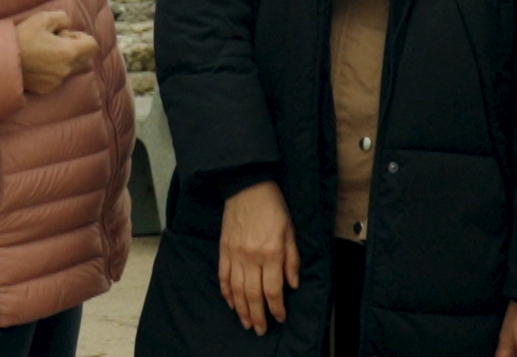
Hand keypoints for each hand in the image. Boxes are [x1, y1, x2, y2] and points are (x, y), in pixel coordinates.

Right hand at [16, 10, 98, 94]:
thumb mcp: (43, 18)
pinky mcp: (46, 89)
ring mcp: (56, 82)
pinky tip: (36, 63)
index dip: (82, 37)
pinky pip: (57, 78)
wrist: (0, 61)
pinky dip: (52, 70)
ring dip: (62, 59)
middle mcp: (66, 70)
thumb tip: (67, 26)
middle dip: (74, 48)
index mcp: (68, 53)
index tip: (66, 34)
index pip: (93, 46)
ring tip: (42, 52)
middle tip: (54, 41)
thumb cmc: (22, 38)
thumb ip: (62, 18)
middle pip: (83, 58)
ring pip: (70, 68)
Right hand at [218, 180, 299, 335]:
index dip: (277, 307)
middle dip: (258, 315)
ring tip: (246, 322)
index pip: (273, 289)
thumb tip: (293, 284)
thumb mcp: (290, 231)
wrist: (247, 186)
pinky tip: (230, 302)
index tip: (280, 318)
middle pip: (253, 294)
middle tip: (260, 329)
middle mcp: (252, 257)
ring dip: (242, 309)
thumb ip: (292, 259)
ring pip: (237, 289)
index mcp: (271, 253)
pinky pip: (223, 276)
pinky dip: (226, 292)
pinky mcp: (224, 249)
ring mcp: (235, 254)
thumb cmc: (273, 207)